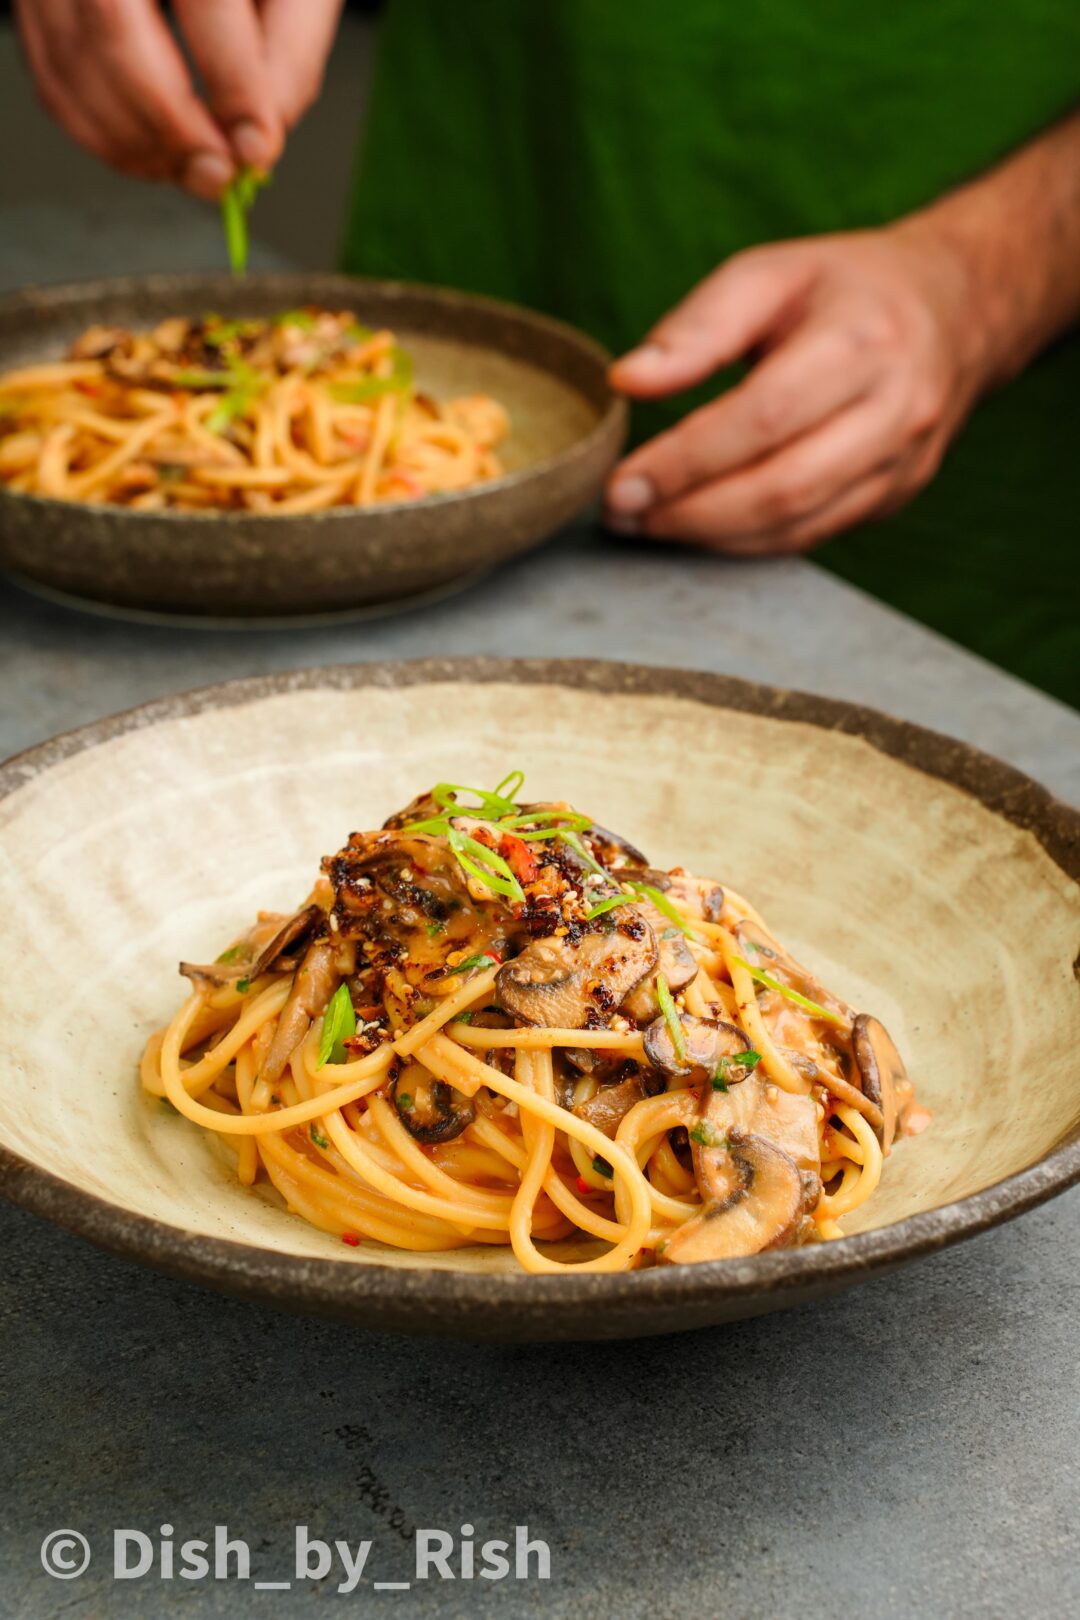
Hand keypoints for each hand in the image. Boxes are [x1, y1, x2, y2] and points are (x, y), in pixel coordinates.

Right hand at [15, 0, 342, 198]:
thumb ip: (290, 55)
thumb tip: (258, 142)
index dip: (233, 84)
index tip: (257, 145)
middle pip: (114, 31)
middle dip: (171, 124)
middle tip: (218, 172)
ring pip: (72, 64)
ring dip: (136, 142)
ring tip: (191, 169)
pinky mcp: (34, 1)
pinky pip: (52, 80)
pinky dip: (102, 135)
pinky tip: (151, 153)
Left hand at [604, 222, 988, 553]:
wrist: (953, 309)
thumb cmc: (843, 288)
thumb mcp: (772, 273)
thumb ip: (698, 326)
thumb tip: (628, 381)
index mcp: (863, 340)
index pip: (765, 416)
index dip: (687, 460)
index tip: (621, 482)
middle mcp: (895, 408)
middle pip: (783, 484)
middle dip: (691, 511)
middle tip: (622, 515)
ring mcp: (904, 460)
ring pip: (799, 523)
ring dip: (713, 536)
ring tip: (648, 525)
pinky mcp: (897, 493)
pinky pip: (814, 534)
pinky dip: (748, 542)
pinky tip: (700, 529)